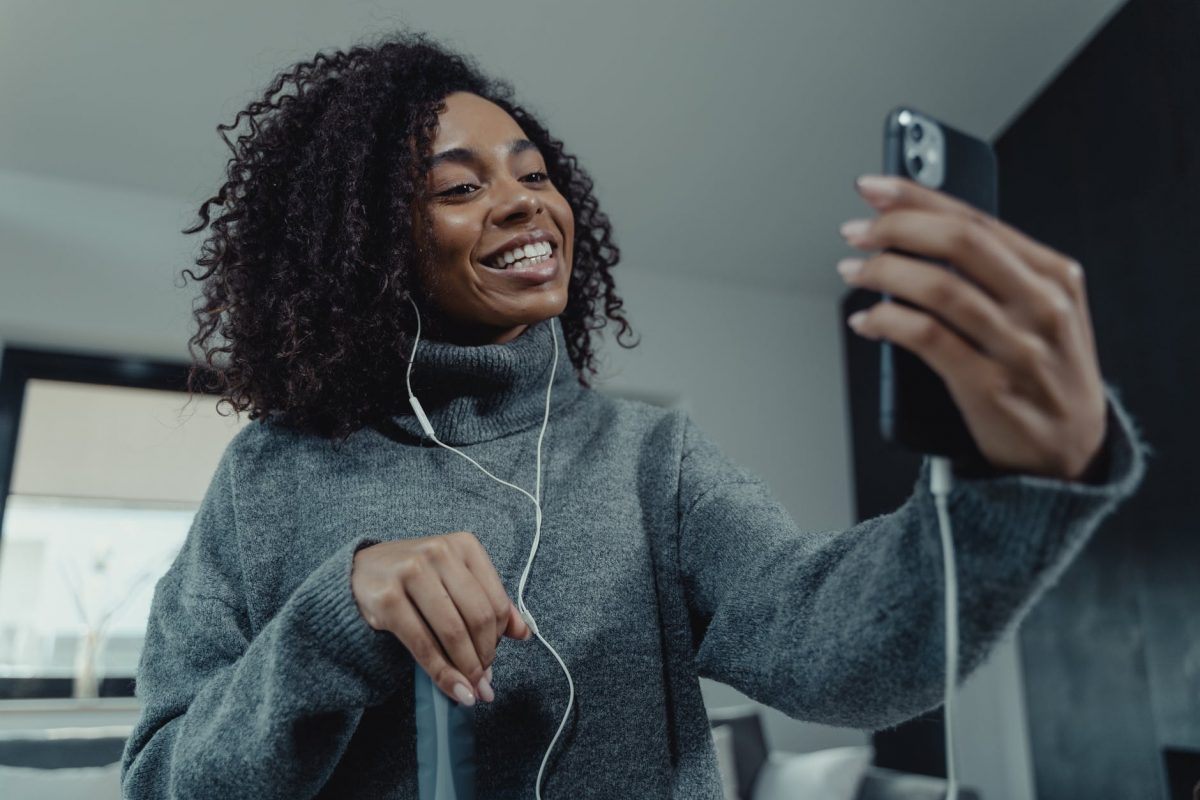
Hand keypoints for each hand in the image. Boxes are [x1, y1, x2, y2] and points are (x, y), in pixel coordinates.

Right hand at [351, 531, 530, 705]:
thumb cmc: (414, 578)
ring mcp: (411, 571)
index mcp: (463, 545)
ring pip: (453, 632)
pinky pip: (423, 644)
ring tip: (471, 690)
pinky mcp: (387, 597)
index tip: (492, 660)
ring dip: (466, 669)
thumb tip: (523, 633)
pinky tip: (453, 689)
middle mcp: (439, 552)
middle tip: (482, 681)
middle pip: (478, 617)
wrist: (359, 573)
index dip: (499, 639)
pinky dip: (442, 673)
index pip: (495, 602)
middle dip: (484, 657)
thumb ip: (487, 601)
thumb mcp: (454, 579)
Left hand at [838, 174, 1107, 482]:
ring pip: (938, 288)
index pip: (977, 220)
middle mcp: (1042, 305)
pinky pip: (926, 340)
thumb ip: (996, 273)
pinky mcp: (989, 388)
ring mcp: (1017, 347)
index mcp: (1055, 275)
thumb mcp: (1042, 313)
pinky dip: (885, 322)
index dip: (917, 197)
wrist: (1073, 455)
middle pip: (959, 243)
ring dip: (883, 273)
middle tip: (855, 232)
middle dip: (897, 227)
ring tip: (853, 271)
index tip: (873, 186)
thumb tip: (915, 230)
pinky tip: (865, 321)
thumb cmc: (1043, 374)